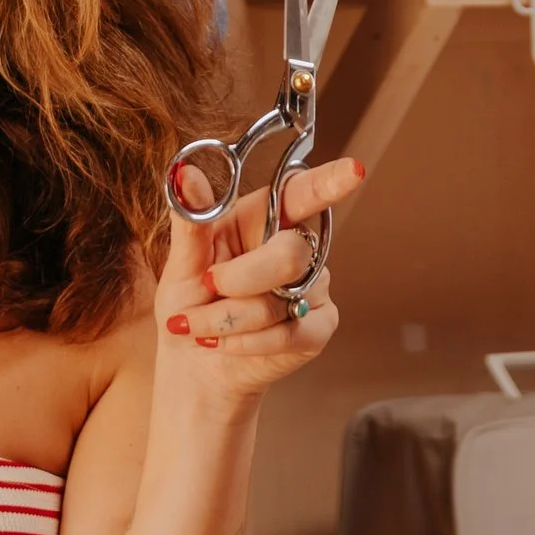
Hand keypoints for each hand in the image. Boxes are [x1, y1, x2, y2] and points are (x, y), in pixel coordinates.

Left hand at [158, 155, 364, 394]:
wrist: (192, 364)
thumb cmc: (190, 303)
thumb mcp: (181, 261)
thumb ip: (191, 220)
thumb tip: (185, 174)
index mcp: (263, 218)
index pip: (301, 192)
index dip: (330, 181)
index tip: (353, 170)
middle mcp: (296, 247)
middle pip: (289, 254)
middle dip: (237, 279)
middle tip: (207, 287)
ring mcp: (314, 288)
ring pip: (279, 300)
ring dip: (226, 319)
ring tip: (201, 326)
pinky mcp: (319, 328)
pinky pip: (289, 334)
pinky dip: (246, 342)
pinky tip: (226, 343)